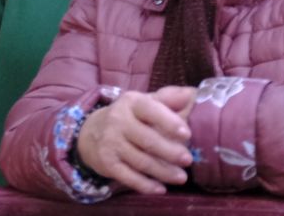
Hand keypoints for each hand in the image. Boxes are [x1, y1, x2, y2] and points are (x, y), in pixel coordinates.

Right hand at [75, 86, 195, 194]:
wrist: (91, 133)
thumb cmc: (129, 117)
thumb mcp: (145, 103)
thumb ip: (168, 98)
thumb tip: (191, 94)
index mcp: (131, 102)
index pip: (150, 110)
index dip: (168, 122)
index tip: (186, 134)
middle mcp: (118, 121)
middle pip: (148, 140)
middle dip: (170, 152)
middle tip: (188, 160)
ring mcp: (111, 143)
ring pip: (141, 161)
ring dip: (164, 172)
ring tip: (182, 177)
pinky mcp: (107, 163)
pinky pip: (129, 177)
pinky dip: (146, 185)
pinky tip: (161, 189)